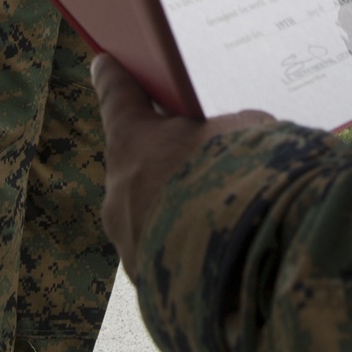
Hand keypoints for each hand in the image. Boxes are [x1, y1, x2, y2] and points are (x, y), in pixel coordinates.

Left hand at [92, 54, 272, 278]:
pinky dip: (190, 249)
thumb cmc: (242, 180)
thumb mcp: (249, 132)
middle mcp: (120, 191)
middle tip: (200, 156)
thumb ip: (233, 130)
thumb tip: (238, 138)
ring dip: (178, 210)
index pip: (117, 96)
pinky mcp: (148, 288)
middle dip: (164, 160)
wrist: (244, 267)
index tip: (102, 63)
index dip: (114, 77)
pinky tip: (224, 249)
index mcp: (134, 141)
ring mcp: (129, 243)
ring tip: (222, 211)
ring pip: (151, 214)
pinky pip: (168, 255)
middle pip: (138, 163)